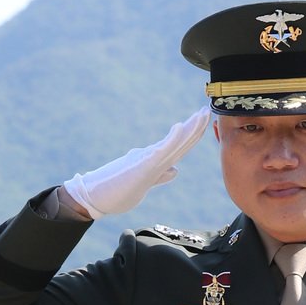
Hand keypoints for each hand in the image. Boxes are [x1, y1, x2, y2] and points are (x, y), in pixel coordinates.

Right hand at [61, 107, 211, 220]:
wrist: (98, 196)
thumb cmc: (119, 190)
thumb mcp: (146, 182)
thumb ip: (161, 175)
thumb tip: (175, 170)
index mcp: (157, 160)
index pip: (180, 146)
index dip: (193, 134)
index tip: (204, 120)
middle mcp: (154, 156)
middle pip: (180, 140)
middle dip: (196, 126)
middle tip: (207, 109)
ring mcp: (149, 159)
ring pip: (175, 142)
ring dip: (190, 128)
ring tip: (201, 114)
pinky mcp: (143, 165)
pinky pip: (161, 150)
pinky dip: (172, 139)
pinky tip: (180, 127)